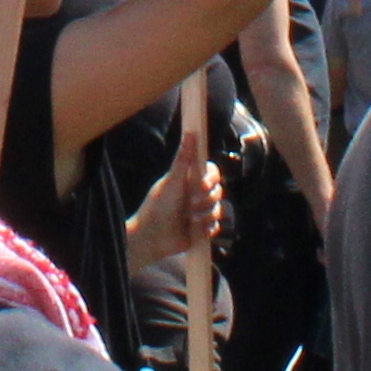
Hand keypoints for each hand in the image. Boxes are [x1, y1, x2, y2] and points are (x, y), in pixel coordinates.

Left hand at [122, 147, 223, 274]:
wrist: (152, 237)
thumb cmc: (158, 205)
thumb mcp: (171, 181)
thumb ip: (182, 158)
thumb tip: (190, 132)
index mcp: (190, 180)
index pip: (212, 173)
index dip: (212, 178)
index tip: (202, 185)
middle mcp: (196, 194)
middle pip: (218, 192)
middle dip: (206, 200)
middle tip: (190, 205)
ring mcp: (200, 212)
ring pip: (218, 210)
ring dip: (205, 216)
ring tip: (190, 220)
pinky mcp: (202, 229)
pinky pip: (215, 227)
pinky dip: (206, 229)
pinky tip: (194, 230)